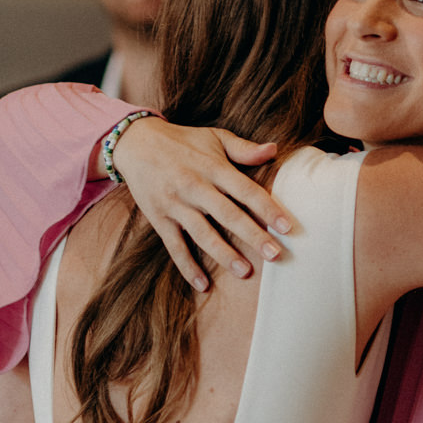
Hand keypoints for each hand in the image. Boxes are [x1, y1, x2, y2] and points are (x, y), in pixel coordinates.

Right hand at [110, 118, 293, 288]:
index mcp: (213, 167)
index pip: (245, 190)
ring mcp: (175, 204)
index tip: (288, 227)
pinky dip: (187, 266)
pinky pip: (174, 246)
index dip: (268, 208)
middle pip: (228, 215)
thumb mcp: (214, 138)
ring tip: (245, 272)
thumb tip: (276, 150)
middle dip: (253, 236)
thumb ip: (244, 149)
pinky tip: (203, 285)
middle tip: (276, 255)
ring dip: (224, 254)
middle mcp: (195, 186)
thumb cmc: (182, 141)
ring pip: (202, 233)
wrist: (135, 143)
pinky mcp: (159, 218)